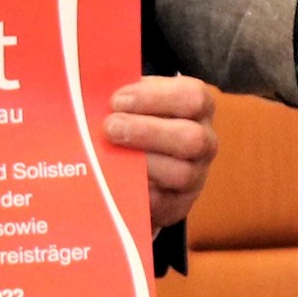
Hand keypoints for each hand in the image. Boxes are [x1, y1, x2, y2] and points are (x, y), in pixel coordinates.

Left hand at [105, 75, 218, 230]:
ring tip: (111, 154)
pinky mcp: (177, 205)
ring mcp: (195, 176)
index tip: (117, 100)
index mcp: (198, 107)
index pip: (192, 97)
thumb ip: (125, 96)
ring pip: (182, 173)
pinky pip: (162, 202)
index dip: (154, 97)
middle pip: (192, 138)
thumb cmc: (140, 122)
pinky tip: (115, 180)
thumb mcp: (139, 102)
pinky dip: (137, 191)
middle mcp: (204, 142)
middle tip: (110, 127)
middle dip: (146, 131)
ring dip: (142, 162)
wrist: (146, 167)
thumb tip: (93, 91)